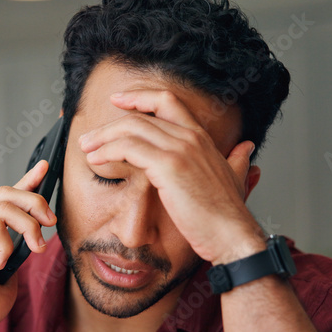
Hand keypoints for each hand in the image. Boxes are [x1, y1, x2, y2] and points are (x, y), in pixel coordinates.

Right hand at [0, 161, 56, 331]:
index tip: (46, 168)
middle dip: (35, 203)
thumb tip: (37, 233)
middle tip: (49, 226)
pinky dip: (6, 245)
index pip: (3, 195)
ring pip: (3, 207)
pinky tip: (0, 264)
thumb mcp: (9, 272)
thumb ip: (19, 250)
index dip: (26, 180)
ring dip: (28, 226)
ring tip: (35, 249)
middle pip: (5, 192)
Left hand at [77, 90, 264, 263]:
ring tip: (86, 148)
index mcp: (201, 137)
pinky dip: (108, 151)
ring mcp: (180, 149)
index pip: (166, 101)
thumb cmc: (228, 214)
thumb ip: (237, 160)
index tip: (118, 99)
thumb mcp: (236, 178)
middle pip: (140, 116)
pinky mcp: (168, 166)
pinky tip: (96, 160)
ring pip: (131, 128)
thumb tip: (244, 149)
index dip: (139, 96)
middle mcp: (190, 137)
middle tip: (90, 136)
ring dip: (103, 137)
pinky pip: (129, 148)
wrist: (232, 235)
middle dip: (110, 124)